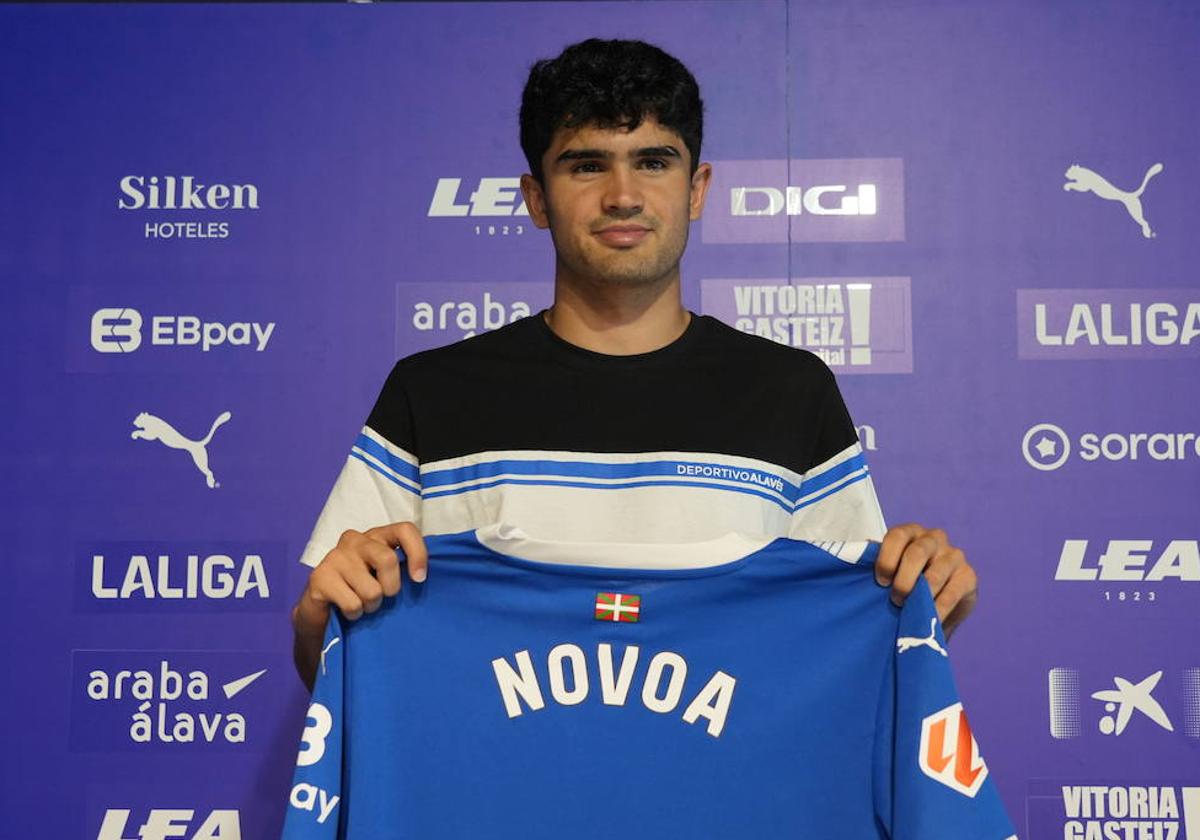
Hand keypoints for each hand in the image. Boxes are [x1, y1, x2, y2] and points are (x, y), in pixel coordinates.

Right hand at [292, 522, 428, 639]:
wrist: (323, 611)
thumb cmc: (364, 590)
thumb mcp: (387, 575)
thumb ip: (405, 568)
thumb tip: (428, 577)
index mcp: (377, 536)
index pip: (405, 529)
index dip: (418, 553)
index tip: (420, 579)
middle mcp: (355, 539)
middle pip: (387, 560)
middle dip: (391, 588)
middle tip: (384, 597)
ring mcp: (335, 556)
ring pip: (371, 590)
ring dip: (372, 606)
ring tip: (363, 604)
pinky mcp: (320, 577)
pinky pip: (353, 604)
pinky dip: (355, 614)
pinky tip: (348, 610)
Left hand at [874, 523, 976, 638]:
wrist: (936, 602)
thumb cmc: (903, 583)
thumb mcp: (890, 572)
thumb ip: (878, 568)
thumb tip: (853, 569)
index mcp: (910, 532)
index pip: (897, 536)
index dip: (886, 559)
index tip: (880, 582)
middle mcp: (933, 538)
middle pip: (917, 553)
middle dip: (903, 580)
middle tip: (896, 600)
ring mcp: (954, 555)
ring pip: (936, 573)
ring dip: (920, 595)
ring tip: (911, 611)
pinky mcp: (968, 576)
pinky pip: (953, 592)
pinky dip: (939, 608)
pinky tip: (929, 619)